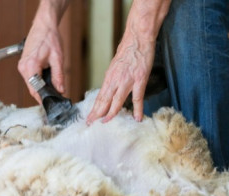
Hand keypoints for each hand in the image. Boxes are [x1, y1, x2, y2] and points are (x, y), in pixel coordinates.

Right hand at [18, 1, 68, 103]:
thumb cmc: (50, 38)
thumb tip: (61, 90)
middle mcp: (23, 68)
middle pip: (32, 89)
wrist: (44, 25)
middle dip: (43, 95)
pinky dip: (37, 82)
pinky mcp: (23, 65)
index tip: (53, 103)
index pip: (35, 90)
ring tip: (53, 90)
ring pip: (31, 85)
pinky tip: (46, 81)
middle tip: (56, 98)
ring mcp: (22, 66)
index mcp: (31, 66)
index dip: (44, 99)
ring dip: (40, 88)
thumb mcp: (58, 58)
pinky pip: (30, 79)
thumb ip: (59, 76)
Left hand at [86, 0, 170, 124]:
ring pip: (116, 101)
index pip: (99, 97)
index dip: (94, 109)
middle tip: (90, 123)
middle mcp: (115, 81)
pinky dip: (137, 109)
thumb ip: (112, 79)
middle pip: (104, 101)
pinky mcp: (139, 79)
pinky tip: (137, 118)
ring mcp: (127, 81)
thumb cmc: (128, 50)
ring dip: (110, 114)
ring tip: (105, 122)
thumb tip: (109, 89)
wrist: (138, 38)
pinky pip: (137, 98)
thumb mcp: (115, 66)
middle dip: (96, 114)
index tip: (89, 118)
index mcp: (109, 78)